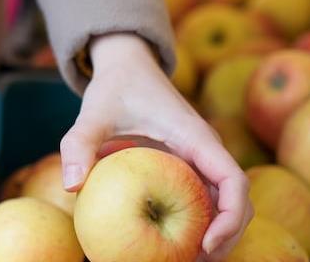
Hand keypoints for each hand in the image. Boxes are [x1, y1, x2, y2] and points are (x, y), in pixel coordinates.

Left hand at [60, 33, 252, 258]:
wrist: (127, 68)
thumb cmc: (114, 88)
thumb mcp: (93, 112)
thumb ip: (79, 144)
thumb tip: (71, 186)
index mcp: (196, 138)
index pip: (234, 180)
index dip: (230, 217)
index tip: (206, 244)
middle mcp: (207, 153)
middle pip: (238, 202)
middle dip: (226, 238)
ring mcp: (201, 162)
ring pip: (224, 205)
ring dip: (214, 236)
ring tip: (184, 261)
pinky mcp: (189, 169)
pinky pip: (203, 201)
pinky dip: (196, 226)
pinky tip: (167, 247)